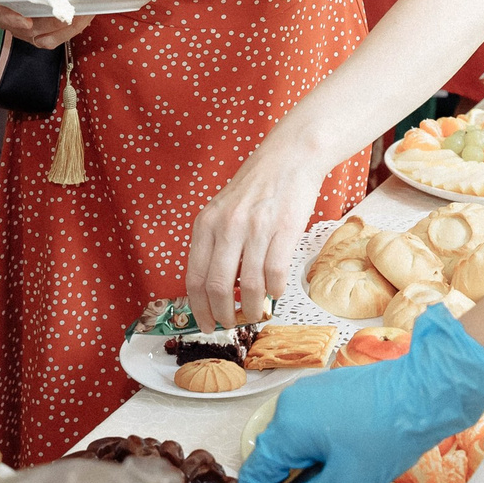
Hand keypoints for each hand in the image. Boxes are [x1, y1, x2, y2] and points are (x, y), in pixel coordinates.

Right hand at [0, 0, 95, 50]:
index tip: (28, 21)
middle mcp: (8, 17)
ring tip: (81, 15)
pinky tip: (83, 16)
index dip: (14, 20)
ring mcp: (25, 26)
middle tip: (67, 13)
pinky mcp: (41, 28)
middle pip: (27, 30)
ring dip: (65, 30)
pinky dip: (71, 29)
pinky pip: (56, 36)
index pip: (0, 14)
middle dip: (50, 24)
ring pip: (43, 38)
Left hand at [186, 143, 329, 331]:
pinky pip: (275, 273)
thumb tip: (215, 291)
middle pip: (218, 287)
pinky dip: (275, 290)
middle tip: (231, 325)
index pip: (195, 278)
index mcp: (206, 224)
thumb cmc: (255, 187)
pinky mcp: (284, 229)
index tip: (205, 324)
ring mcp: (255, 228)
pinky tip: (275, 292)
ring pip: (249, 285)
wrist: (289, 158)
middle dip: (223, 315)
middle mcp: (227, 227)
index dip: (199, 308)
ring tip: (256, 312)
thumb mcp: (222, 211)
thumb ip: (215, 245)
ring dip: (252, 307)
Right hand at [241, 308, 483, 482]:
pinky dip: (324, 447)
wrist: (425, 391)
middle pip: (277, 455)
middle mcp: (290, 403)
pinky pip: (314, 424)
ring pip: (297, 440)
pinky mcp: (331, 388)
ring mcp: (311, 392)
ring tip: (345, 482)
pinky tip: (353, 457)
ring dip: (311, 466)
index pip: (255, 471)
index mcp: (286, 426)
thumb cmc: (384, 439)